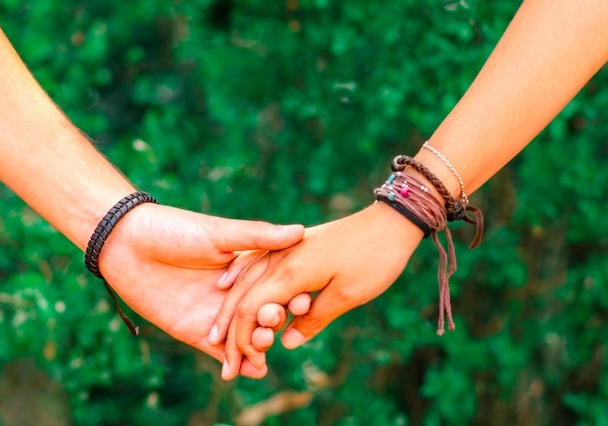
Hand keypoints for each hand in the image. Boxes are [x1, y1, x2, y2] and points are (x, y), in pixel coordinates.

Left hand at [96, 203, 310, 377]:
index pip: (278, 287)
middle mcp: (236, 294)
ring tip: (262, 351)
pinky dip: (237, 364)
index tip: (303, 301)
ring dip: (258, 348)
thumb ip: (257, 237)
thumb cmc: (174, 229)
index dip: (292, 295)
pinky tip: (249, 370)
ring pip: (246, 339)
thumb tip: (301, 231)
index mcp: (247, 269)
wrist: (126, 244)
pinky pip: (221, 353)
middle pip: (264, 316)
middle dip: (272, 324)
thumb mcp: (219, 232)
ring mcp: (217, 315)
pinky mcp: (196, 333)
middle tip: (272, 327)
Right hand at [208, 202, 423, 379]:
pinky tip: (229, 284)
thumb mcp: (347, 296)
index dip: (240, 339)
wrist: (390, 221)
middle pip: (241, 296)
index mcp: (291, 272)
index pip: (250, 310)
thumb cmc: (374, 260)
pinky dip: (239, 278)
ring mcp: (284, 248)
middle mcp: (280, 258)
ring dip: (229, 307)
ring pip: (244, 279)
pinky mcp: (293, 244)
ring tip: (217, 332)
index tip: (235, 364)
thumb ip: (313, 319)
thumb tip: (287, 343)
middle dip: (228, 329)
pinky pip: (255, 262)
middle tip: (222, 359)